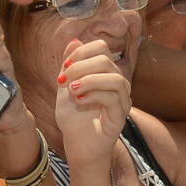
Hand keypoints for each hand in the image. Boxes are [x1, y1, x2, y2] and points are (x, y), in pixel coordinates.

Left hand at [55, 38, 130, 169]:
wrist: (77, 145)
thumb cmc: (73, 118)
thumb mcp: (65, 87)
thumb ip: (69, 65)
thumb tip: (74, 40)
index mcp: (105, 73)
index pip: (101, 48)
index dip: (81, 52)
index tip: (64, 67)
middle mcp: (118, 83)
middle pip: (106, 60)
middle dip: (80, 67)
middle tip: (63, 80)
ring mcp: (122, 100)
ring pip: (115, 78)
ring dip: (89, 80)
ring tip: (71, 90)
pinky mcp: (121, 116)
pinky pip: (113, 97)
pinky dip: (93, 95)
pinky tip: (78, 100)